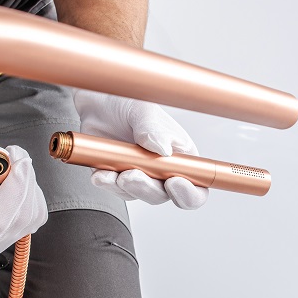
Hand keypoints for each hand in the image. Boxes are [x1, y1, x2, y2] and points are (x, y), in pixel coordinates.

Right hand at [0, 144, 47, 260]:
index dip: (14, 188)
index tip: (18, 158)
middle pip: (21, 217)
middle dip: (24, 180)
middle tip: (11, 152)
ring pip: (33, 214)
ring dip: (28, 183)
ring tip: (6, 164)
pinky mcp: (8, 233)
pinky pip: (32, 213)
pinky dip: (28, 190)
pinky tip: (11, 178)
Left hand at [73, 89, 208, 209]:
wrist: (101, 103)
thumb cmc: (130, 104)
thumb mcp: (145, 111)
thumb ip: (155, 131)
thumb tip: (164, 150)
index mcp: (182, 156)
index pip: (197, 187)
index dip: (189, 193)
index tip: (174, 182)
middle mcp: (162, 170)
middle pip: (163, 195)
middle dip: (148, 189)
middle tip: (132, 174)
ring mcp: (140, 175)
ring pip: (137, 194)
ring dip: (124, 187)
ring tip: (114, 172)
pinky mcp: (117, 177)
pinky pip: (114, 189)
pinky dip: (107, 183)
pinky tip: (100, 173)